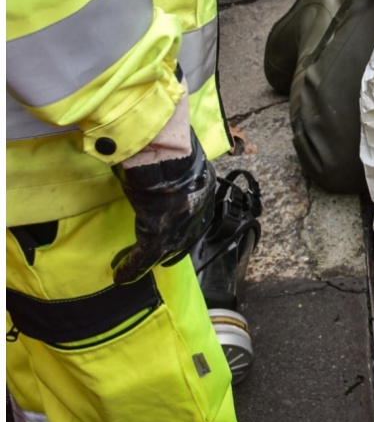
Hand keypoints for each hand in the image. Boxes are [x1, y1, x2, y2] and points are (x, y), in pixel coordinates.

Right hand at [111, 123, 214, 284]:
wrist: (165, 153)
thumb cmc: (167, 145)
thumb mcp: (177, 155)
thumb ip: (172, 163)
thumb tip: (156, 156)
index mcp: (204, 187)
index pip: (196, 214)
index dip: (184, 225)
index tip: (176, 233)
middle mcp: (197, 209)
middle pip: (185, 236)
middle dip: (172, 248)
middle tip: (161, 260)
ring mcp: (180, 225)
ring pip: (164, 250)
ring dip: (147, 260)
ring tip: (132, 268)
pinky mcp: (159, 236)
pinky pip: (143, 258)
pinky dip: (131, 268)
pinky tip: (121, 276)